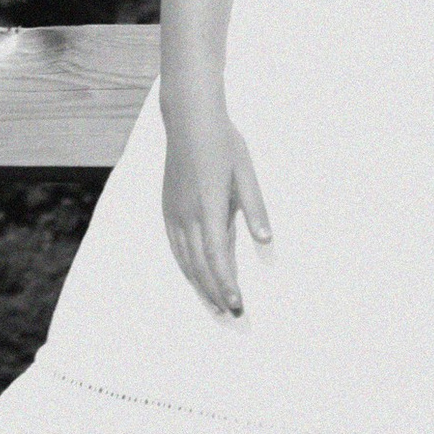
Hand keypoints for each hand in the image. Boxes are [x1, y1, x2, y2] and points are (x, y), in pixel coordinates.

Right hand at [161, 103, 272, 318]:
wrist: (189, 120)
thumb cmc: (223, 143)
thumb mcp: (246, 172)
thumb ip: (255, 207)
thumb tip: (266, 240)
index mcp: (209, 206)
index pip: (217, 256)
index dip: (227, 284)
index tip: (238, 305)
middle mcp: (187, 215)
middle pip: (200, 265)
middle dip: (216, 292)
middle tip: (233, 313)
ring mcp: (174, 213)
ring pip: (185, 260)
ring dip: (200, 285)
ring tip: (216, 304)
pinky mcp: (168, 209)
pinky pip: (175, 247)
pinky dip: (186, 267)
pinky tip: (195, 277)